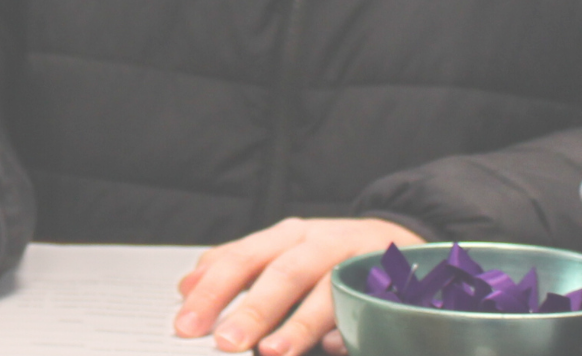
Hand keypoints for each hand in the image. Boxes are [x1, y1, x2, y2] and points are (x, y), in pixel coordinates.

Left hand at [173, 216, 419, 355]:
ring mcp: (352, 260)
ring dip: (298, 324)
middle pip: (281, 273)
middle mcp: (316, 243)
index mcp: (283, 236)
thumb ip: (233, 268)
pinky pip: (366, 306)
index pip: (240, 258)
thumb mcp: (277, 251)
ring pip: (324, 289)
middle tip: (226, 343)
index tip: (187, 324)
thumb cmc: (324, 254)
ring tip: (273, 352)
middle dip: (252, 310)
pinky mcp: (385, 282)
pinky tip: (334, 347)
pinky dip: (348, 328)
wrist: (395, 240)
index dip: (211, 291)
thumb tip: (186, 287)